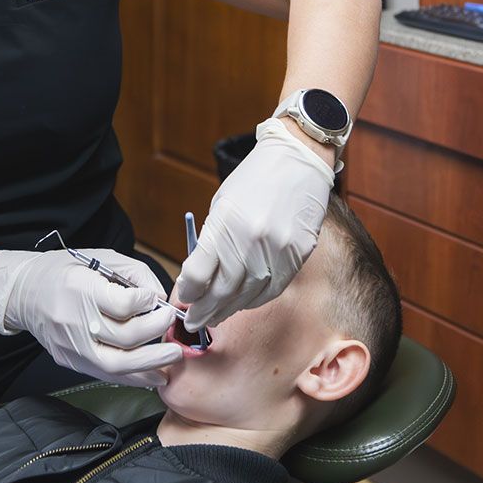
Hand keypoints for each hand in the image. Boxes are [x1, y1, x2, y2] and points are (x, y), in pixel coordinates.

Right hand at [0, 249, 180, 387]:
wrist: (23, 292)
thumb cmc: (63, 272)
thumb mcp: (99, 258)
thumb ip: (134, 273)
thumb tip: (159, 296)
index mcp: (80, 289)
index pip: (123, 305)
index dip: (147, 302)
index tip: (155, 298)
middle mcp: (73, 321)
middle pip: (124, 337)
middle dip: (156, 331)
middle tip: (171, 323)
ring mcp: (71, 346)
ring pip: (117, 365)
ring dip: (151, 363)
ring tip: (173, 357)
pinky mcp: (70, 361)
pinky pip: (107, 375)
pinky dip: (134, 377)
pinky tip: (154, 374)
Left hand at [174, 118, 334, 329]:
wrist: (297, 160)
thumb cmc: (254, 180)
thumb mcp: (222, 205)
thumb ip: (211, 242)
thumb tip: (198, 280)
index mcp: (225, 225)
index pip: (199, 274)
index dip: (189, 292)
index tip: (184, 299)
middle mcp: (251, 242)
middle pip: (222, 291)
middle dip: (204, 311)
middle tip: (193, 322)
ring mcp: (277, 251)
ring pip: (248, 296)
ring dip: (228, 310)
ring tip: (215, 318)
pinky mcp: (297, 255)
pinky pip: (272, 289)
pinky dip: (254, 300)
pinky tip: (242, 303)